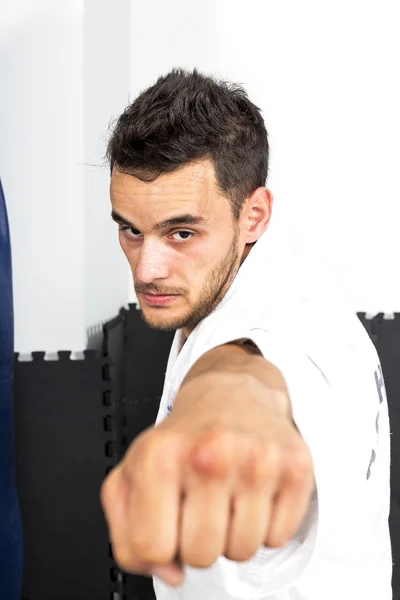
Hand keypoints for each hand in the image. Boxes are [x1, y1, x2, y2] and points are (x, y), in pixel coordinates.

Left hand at [100, 374, 314, 586]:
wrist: (232, 395)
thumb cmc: (184, 439)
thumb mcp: (133, 474)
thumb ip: (128, 533)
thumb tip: (168, 570)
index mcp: (160, 456)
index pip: (152, 548)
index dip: (160, 547)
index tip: (168, 521)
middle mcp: (209, 454)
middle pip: (200, 556)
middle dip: (198, 541)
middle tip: (201, 504)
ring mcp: (256, 460)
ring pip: (242, 551)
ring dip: (234, 533)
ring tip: (228, 495)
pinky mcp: (295, 467)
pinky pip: (278, 537)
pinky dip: (266, 524)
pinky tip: (253, 492)